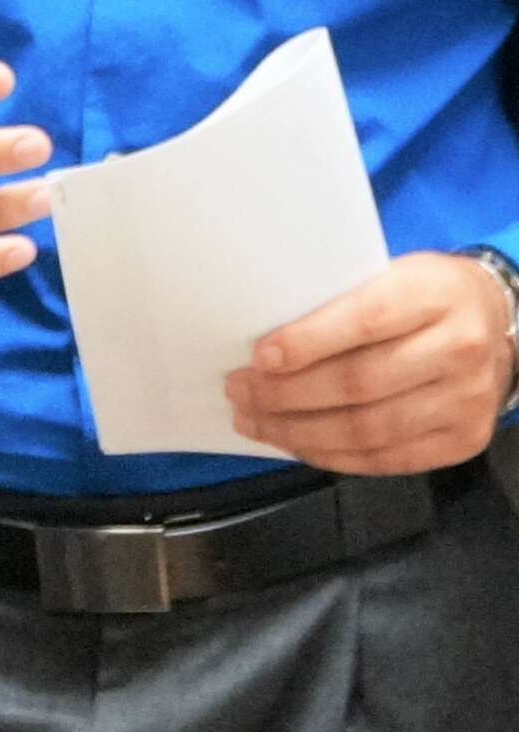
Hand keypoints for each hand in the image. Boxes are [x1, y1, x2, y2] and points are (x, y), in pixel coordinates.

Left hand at [226, 253, 511, 473]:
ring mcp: (466, 401)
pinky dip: (334, 456)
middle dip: (287, 394)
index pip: (364, 321)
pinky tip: (296, 444)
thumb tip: (264, 338)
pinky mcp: (464, 440)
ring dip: (300, 431)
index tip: (259, 357)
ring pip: (369, 429)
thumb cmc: (420, 292)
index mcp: (433, 295)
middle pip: (360, 383)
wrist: (493, 318)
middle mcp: (458, 350)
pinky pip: (388, 459)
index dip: (306, 342)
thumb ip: (340, 299)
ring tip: (254, 421)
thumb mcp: (389, 272)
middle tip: (239, 391)